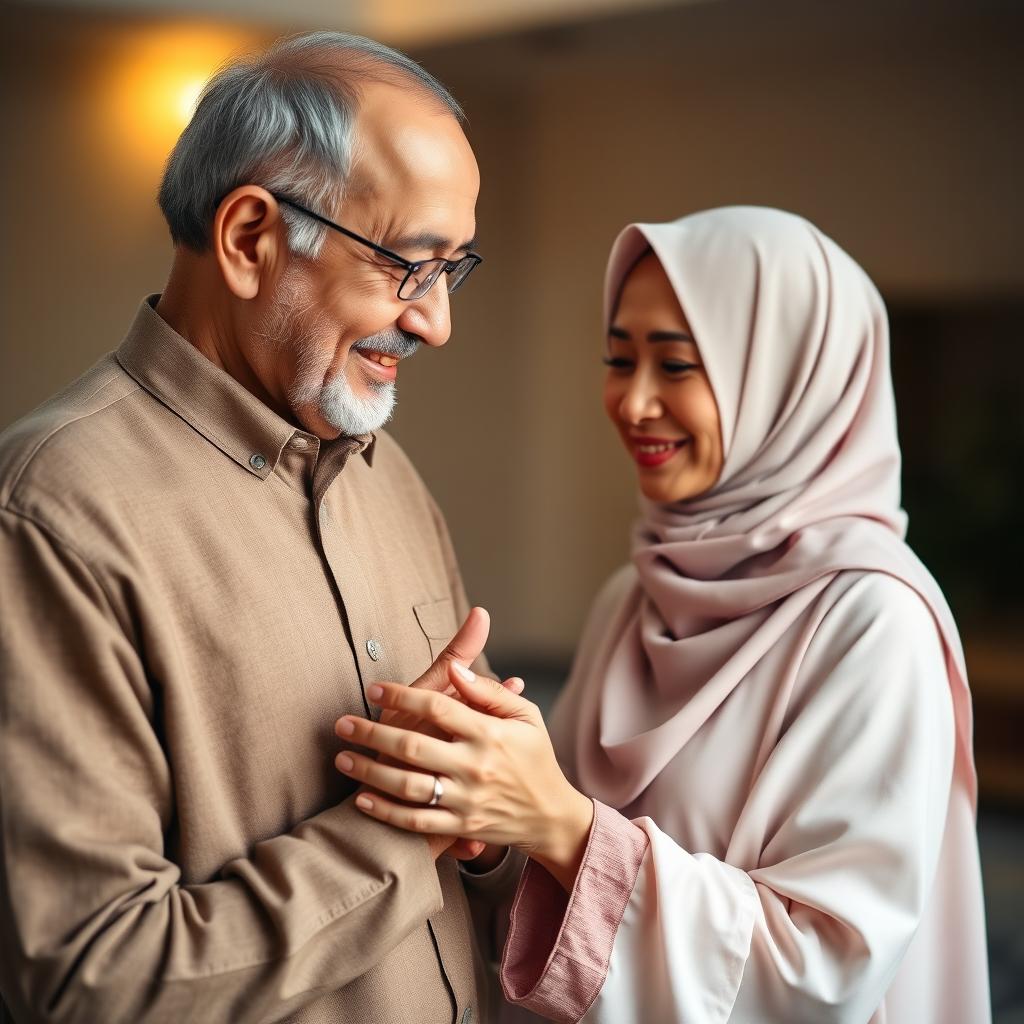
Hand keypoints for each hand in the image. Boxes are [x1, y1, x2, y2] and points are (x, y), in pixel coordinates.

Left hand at [336, 606, 521, 861]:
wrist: (551, 816)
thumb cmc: (534, 757)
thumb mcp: (525, 716)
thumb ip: (489, 691)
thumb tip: (457, 670)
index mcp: (490, 733)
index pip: (438, 706)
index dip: (403, 695)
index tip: (375, 688)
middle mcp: (475, 766)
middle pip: (413, 745)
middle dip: (372, 733)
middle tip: (342, 723)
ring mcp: (466, 800)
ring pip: (407, 786)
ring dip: (369, 772)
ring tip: (342, 758)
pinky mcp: (460, 827)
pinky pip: (416, 821)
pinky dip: (386, 812)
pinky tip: (362, 798)